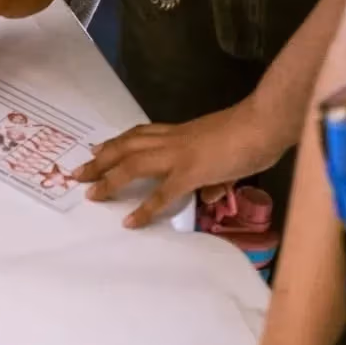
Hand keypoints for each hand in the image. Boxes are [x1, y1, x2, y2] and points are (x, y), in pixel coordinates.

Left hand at [73, 100, 288, 228]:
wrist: (266, 122)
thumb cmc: (253, 132)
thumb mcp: (225, 152)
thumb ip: (215, 173)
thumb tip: (212, 193)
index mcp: (181, 133)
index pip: (142, 134)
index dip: (118, 142)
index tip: (99, 148)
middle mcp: (173, 140)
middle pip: (126, 146)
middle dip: (100, 159)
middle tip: (79, 172)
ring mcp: (179, 155)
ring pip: (133, 163)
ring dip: (109, 179)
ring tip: (90, 194)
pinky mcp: (191, 171)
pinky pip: (162, 193)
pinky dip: (145, 209)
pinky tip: (130, 222)